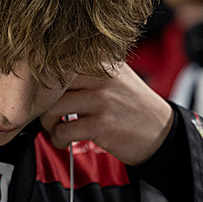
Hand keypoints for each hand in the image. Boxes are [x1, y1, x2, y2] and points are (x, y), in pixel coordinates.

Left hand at [41, 61, 173, 165]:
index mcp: (103, 60)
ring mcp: (102, 100)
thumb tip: (49, 70)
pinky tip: (64, 140)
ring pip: (53, 107)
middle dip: (41, 102)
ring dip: (47, 122)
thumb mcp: (117, 75)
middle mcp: (102, 76)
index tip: (42, 92)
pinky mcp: (101, 125)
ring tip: (55, 127)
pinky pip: (63, 130)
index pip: (60, 61)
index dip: (44, 80)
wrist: (161, 132)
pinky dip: (57, 139)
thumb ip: (90, 67)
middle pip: (51, 84)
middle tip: (47, 112)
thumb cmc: (133, 106)